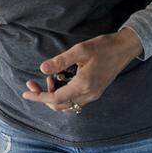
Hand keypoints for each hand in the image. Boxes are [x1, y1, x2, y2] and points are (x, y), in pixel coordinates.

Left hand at [21, 28, 143, 112]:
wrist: (126, 48)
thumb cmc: (104, 47)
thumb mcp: (80, 50)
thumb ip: (60, 61)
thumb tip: (42, 69)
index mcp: (84, 85)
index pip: (55, 98)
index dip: (39, 97)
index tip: (25, 93)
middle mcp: (89, 94)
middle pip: (60, 105)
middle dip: (44, 96)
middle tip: (34, 83)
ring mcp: (93, 95)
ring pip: (67, 105)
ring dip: (54, 96)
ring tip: (49, 79)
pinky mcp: (95, 92)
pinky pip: (75, 100)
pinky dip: (64, 94)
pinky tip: (60, 80)